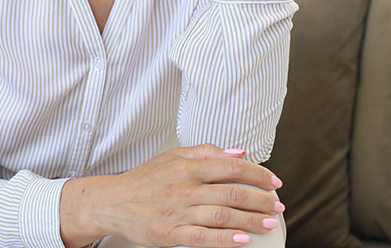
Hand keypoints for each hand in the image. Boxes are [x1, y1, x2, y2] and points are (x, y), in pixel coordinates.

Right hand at [60, 144, 284, 247]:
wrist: (112, 201)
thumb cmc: (144, 180)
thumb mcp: (172, 156)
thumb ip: (205, 152)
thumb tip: (239, 153)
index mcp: (187, 166)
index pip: (231, 167)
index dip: (257, 174)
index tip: (274, 182)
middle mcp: (184, 188)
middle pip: (232, 192)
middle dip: (260, 200)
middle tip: (277, 206)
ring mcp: (178, 212)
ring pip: (222, 216)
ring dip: (250, 221)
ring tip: (268, 224)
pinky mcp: (170, 233)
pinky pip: (202, 238)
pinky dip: (224, 240)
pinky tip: (242, 241)